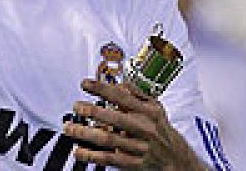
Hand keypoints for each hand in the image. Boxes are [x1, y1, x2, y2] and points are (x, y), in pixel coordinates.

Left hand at [63, 79, 203, 169]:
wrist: (176, 158)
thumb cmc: (161, 130)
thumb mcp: (155, 107)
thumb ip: (136, 94)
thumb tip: (118, 83)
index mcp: (148, 112)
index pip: (122, 97)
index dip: (102, 89)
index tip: (85, 84)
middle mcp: (144, 129)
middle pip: (115, 119)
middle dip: (92, 112)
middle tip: (76, 107)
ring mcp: (138, 147)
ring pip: (109, 140)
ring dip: (86, 134)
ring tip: (69, 129)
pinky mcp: (133, 163)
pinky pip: (110, 159)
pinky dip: (92, 156)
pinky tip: (78, 151)